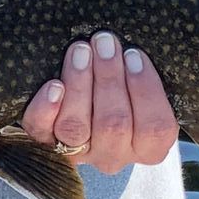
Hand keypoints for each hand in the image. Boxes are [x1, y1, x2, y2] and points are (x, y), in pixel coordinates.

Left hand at [20, 33, 178, 174]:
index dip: (146, 90)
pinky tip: (53, 86)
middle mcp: (114, 155)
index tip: (133, 54)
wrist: (80, 107)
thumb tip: (133, 51)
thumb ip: (140, 76)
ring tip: (80, 51)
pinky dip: (46, 109)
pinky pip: (42, 132)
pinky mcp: (45, 145)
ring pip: (77, 128)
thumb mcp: (139, 88)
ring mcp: (79, 153)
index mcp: (146, 147)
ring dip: (79, 85)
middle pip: (114, 125)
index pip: (155, 128)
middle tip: (104, 42)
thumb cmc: (121, 91)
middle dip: (109, 78)